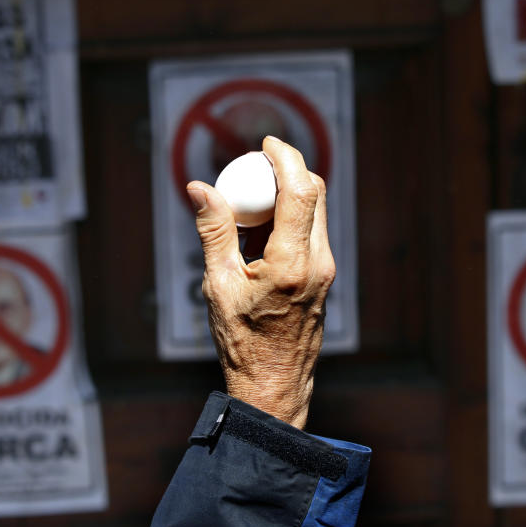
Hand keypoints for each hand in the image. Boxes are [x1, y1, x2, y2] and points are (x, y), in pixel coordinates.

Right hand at [186, 136, 334, 428]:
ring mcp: (325, 270)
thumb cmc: (242, 340)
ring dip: (288, 194)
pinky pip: (311, 232)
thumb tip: (200, 188)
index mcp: (291, 263)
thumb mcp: (218, 285)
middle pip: (314, 194)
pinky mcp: (323, 276)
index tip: (267, 143)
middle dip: (288, 170)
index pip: (300, 191)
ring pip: (315, 212)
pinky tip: (259, 232)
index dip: (286, 158)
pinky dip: (289, 218)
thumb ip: (213, 231)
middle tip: (255, 164)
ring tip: (250, 202)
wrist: (273, 384)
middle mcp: (318, 263)